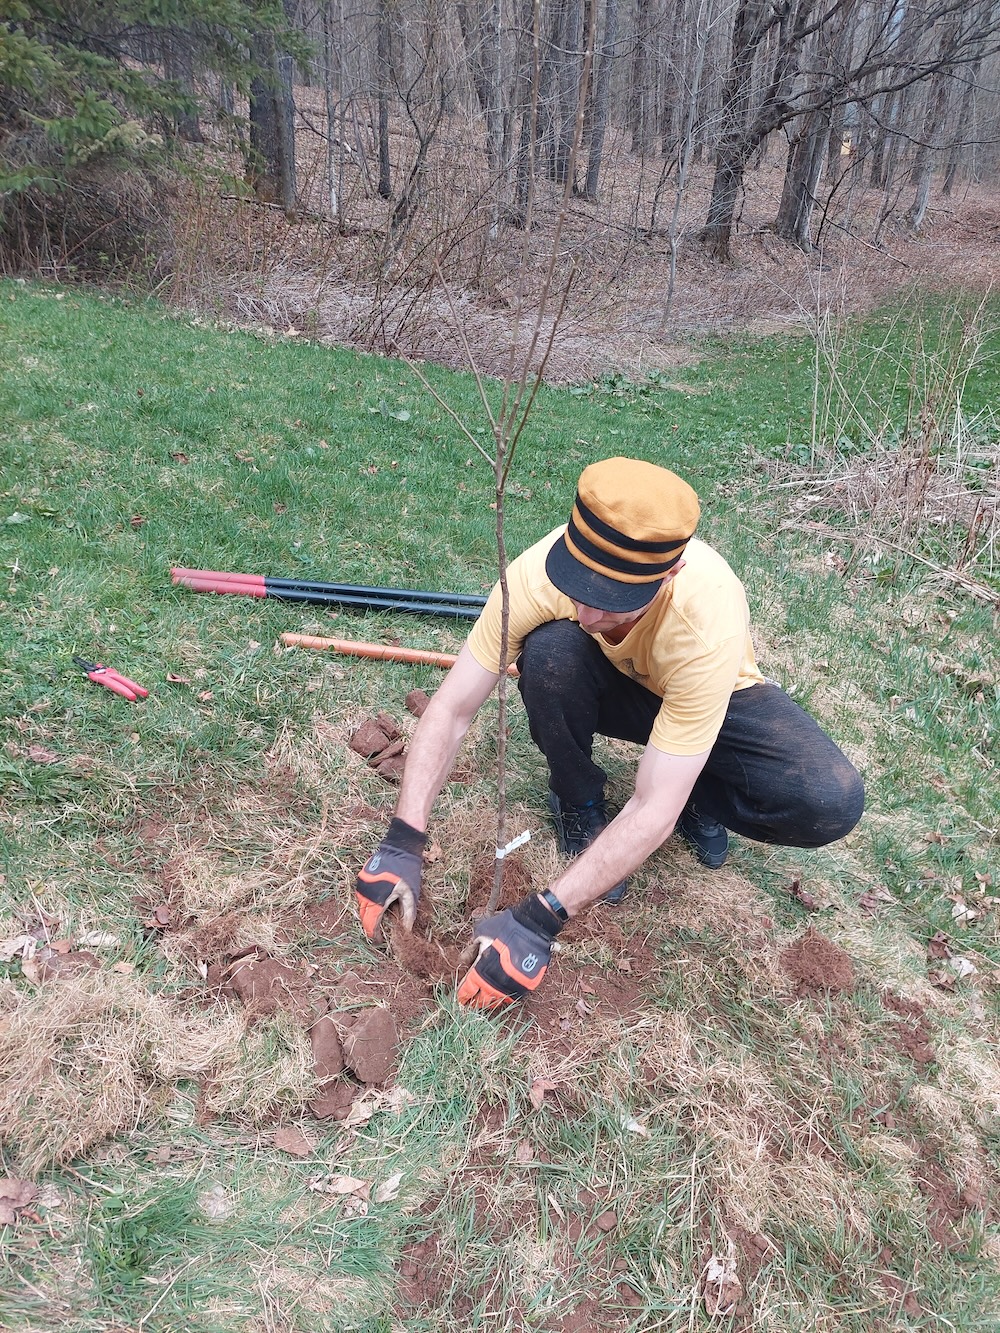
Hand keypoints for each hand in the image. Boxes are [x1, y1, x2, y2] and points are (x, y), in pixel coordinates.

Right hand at [355, 817, 425, 941]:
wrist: (399, 848)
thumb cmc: (407, 871)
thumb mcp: (411, 893)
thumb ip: (408, 913)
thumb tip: (406, 930)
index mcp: (378, 899)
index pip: (371, 923)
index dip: (375, 935)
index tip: (380, 941)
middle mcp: (365, 893)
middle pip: (364, 917)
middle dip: (371, 926)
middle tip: (381, 932)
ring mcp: (362, 885)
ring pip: (362, 907)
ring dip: (369, 914)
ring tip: (380, 919)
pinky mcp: (361, 878)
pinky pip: (362, 896)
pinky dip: (368, 903)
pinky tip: (378, 904)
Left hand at [457, 895, 563, 1009]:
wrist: (531, 928)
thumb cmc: (504, 928)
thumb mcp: (482, 934)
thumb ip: (472, 949)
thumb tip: (465, 960)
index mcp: (481, 971)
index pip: (468, 989)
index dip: (463, 995)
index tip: (461, 997)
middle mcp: (494, 983)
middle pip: (481, 1000)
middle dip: (475, 1001)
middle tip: (472, 1002)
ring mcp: (510, 987)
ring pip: (496, 1001)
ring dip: (490, 1001)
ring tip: (486, 1000)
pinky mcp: (524, 987)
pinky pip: (511, 997)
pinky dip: (505, 997)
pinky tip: (501, 994)